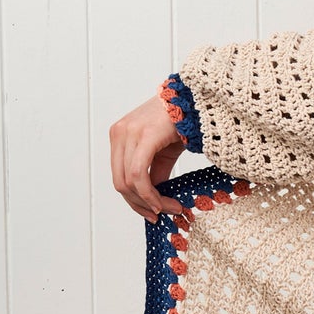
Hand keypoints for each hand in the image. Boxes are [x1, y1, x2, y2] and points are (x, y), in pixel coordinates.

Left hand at [110, 88, 189, 223]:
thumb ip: (155, 172)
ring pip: (129, 182)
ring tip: (170, 208)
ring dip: (149, 202)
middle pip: (120, 182)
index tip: (152, 212)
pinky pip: (139, 175)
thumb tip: (154, 197)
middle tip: (160, 215)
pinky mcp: (143, 136)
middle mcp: (119, 134)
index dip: (134, 200)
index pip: (119, 176)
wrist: (194, 98)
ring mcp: (128, 134)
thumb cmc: (181, 121)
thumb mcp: (163, 150)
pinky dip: (150, 194)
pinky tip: (164, 202)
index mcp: (120, 136)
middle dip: (140, 204)